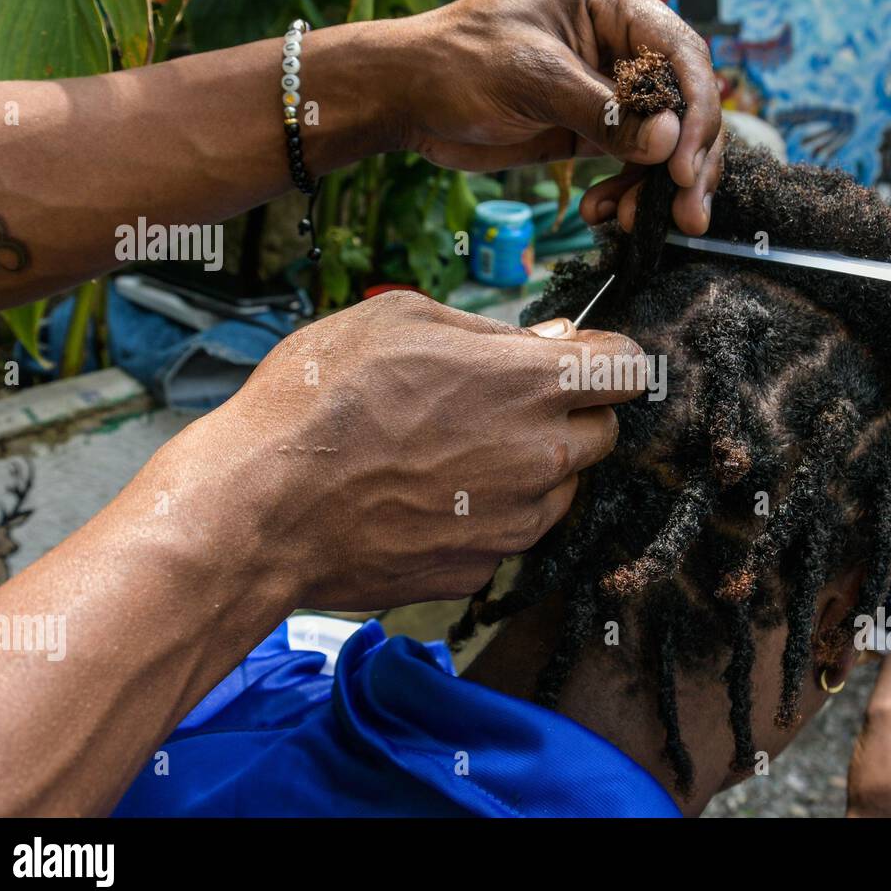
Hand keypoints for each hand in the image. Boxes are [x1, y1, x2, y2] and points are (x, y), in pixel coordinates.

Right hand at [169, 291, 644, 608]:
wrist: (261, 507)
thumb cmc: (320, 401)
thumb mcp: (399, 320)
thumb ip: (491, 330)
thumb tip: (551, 339)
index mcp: (531, 384)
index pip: (629, 367)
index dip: (609, 358)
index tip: (585, 360)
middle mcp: (541, 458)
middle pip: (604, 433)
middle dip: (570, 414)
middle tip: (504, 405)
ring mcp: (516, 523)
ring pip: (561, 490)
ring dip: (531, 469)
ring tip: (452, 454)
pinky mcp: (483, 569)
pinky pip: (509, 534)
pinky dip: (486, 516)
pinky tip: (427, 499)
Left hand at [396, 0, 722, 234]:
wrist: (407, 95)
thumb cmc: (459, 62)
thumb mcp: (534, 80)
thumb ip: (604, 114)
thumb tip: (669, 144)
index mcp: (613, 3)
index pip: (682, 55)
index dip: (696, 112)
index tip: (684, 166)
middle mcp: (622, 44)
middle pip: (685, 104)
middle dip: (687, 162)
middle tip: (686, 213)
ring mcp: (610, 91)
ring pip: (665, 143)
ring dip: (656, 189)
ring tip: (631, 221)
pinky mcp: (594, 131)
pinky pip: (632, 166)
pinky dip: (626, 194)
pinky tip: (604, 214)